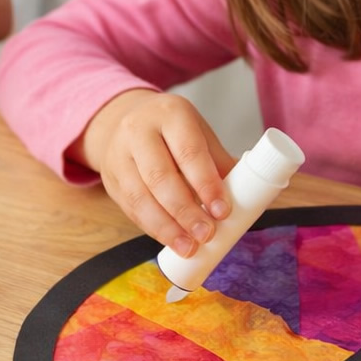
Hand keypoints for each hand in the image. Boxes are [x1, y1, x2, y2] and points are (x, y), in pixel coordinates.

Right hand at [82, 90, 236, 258]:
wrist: (126, 119)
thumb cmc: (173, 131)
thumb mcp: (197, 133)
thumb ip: (218, 163)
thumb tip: (249, 198)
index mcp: (170, 114)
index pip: (188, 151)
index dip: (206, 184)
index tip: (222, 211)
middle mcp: (139, 130)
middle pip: (160, 177)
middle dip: (185, 211)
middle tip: (206, 234)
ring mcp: (119, 154)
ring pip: (140, 196)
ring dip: (166, 227)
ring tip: (189, 246)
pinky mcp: (110, 178)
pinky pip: (130, 208)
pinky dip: (152, 228)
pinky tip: (170, 239)